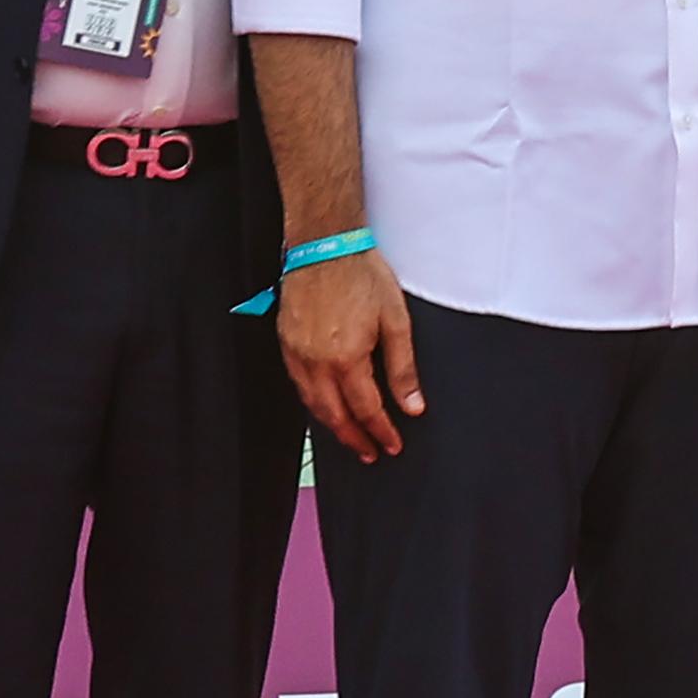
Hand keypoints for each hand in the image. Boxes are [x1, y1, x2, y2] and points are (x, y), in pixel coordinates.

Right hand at [279, 246, 422, 459]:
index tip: (392, 445)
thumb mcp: (396, 321)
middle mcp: (316, 361)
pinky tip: (325, 405)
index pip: (366, 409)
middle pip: (334, 414)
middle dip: (354, 438)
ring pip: (312, 403)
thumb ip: (403, 368)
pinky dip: (313, 403)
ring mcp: (296, 352)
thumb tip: (412, 405)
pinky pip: (298, 384)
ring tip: (350, 437)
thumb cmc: (362, 275)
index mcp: (346, 357)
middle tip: (370, 453)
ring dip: (332, 425)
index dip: (380, 432)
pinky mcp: (285, 342)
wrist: (325, 244)